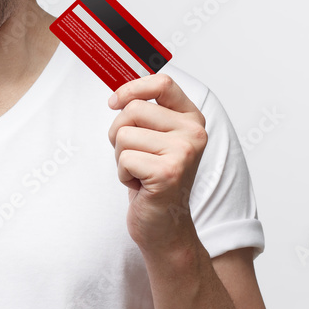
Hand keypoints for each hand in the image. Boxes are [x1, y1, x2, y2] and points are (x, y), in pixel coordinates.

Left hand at [107, 73, 207, 254]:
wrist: (165, 225)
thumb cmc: (154, 179)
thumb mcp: (156, 139)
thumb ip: (146, 112)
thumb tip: (118, 93)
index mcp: (191, 119)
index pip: (163, 83)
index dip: (132, 88)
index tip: (115, 102)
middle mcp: (193, 133)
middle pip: (133, 110)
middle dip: (119, 134)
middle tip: (134, 155)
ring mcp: (183, 152)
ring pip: (124, 135)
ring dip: (121, 157)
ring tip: (140, 172)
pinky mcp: (168, 172)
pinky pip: (123, 159)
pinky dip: (123, 175)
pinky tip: (140, 186)